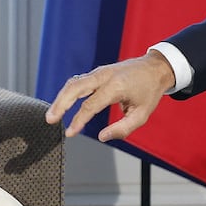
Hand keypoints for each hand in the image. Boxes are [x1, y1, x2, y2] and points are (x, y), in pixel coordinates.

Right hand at [44, 52, 175, 142]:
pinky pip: (78, 81)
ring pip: (73, 83)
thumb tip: (102, 137)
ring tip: (52, 115)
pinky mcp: (97, 73)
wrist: (155, 68)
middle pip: (74, 88)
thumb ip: (122, 128)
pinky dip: (67, 92)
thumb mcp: (142, 114)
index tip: (69, 133)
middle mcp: (104, 76)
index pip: (90, 105)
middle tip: (50, 120)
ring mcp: (99, 72)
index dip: (78, 120)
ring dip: (60, 98)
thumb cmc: (149, 91)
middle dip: (60, 104)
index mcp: (115, 86)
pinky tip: (62, 104)